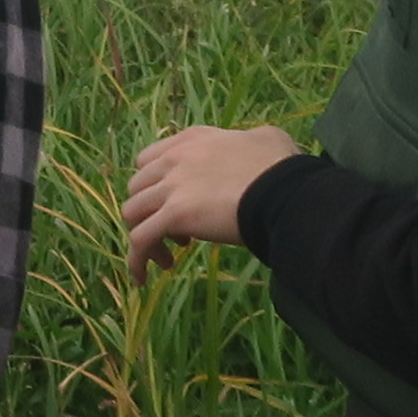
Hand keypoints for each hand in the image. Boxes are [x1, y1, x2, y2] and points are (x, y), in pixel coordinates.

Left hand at [120, 125, 303, 268]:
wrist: (284, 191)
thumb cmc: (282, 169)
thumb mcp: (266, 139)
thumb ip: (252, 141)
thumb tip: (258, 146)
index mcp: (192, 140)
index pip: (150, 161)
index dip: (157, 186)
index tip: (175, 205)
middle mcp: (175, 159)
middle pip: (137, 188)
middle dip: (150, 212)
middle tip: (178, 236)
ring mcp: (172, 186)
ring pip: (133, 214)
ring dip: (145, 238)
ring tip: (167, 259)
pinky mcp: (175, 215)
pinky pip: (140, 240)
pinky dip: (136, 260)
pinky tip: (144, 277)